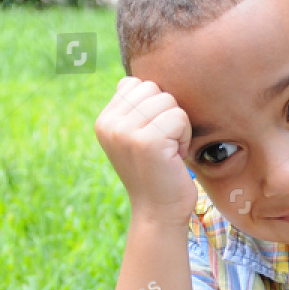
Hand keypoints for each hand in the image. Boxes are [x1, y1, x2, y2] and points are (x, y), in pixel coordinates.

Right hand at [94, 76, 196, 226]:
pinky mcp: (146, 142)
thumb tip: (138, 78)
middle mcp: (109, 124)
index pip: (137, 84)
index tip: (152, 136)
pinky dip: (184, 137)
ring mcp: (125, 132)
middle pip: (153, 88)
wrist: (158, 212)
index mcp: (104, 120)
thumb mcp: (137, 135)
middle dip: (167, 114)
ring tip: (168, 151)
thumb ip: (136, 107)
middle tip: (163, 145)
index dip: (154, 107)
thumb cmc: (157, 171)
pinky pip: (179, 117)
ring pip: (168, 101)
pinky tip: (173, 157)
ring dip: (177, 126)